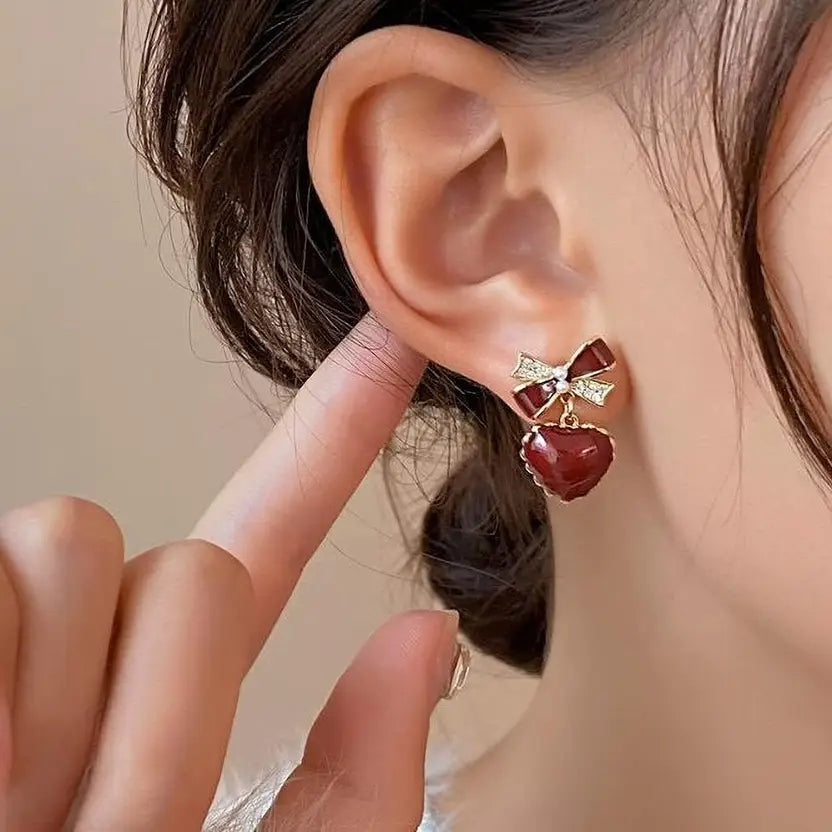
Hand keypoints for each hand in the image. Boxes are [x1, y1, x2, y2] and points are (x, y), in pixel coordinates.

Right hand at [0, 315, 463, 830]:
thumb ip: (348, 786)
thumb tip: (427, 636)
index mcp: (171, 686)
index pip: (271, 526)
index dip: (338, 427)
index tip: (395, 342)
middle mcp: (87, 632)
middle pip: (188, 562)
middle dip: (166, 698)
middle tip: (98, 824)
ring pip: (72, 540)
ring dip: (59, 702)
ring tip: (19, 808)